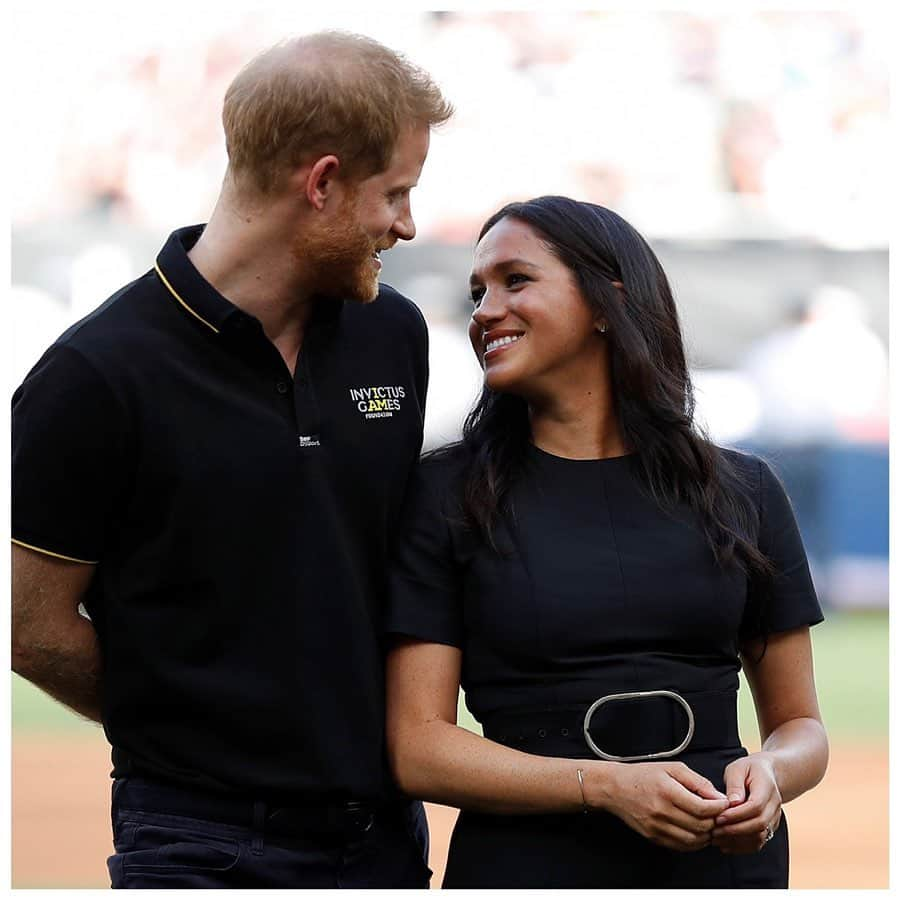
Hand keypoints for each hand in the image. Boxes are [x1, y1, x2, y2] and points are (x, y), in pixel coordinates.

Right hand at [593, 761, 729, 852]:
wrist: (615, 788)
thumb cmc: (643, 775)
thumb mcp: (672, 768)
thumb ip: (697, 781)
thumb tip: (718, 797)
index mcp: (667, 791)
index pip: (702, 808)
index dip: (719, 808)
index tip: (724, 803)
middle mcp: (661, 811)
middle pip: (700, 826)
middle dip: (715, 821)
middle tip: (718, 813)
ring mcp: (657, 827)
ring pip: (693, 840)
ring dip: (706, 834)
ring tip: (708, 822)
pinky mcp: (654, 838)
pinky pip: (681, 846)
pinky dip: (694, 842)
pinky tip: (695, 831)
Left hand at [711, 752, 781, 853]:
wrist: (767, 774)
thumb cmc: (749, 769)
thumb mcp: (738, 768)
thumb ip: (735, 784)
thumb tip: (732, 802)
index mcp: (767, 788)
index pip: (756, 806)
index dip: (737, 815)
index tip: (719, 817)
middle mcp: (775, 806)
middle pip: (759, 824)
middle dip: (735, 830)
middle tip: (714, 830)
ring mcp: (774, 819)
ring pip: (760, 837)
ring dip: (737, 841)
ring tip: (716, 838)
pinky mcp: (769, 828)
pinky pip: (759, 842)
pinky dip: (742, 846)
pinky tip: (725, 844)